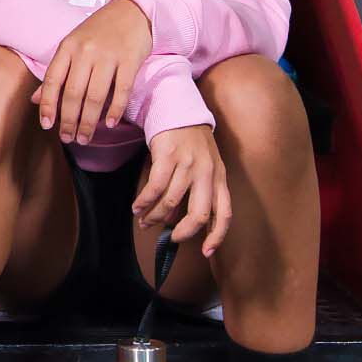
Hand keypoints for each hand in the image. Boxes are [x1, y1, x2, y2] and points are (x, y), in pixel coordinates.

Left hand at [34, 0, 152, 144]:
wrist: (131, 11)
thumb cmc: (98, 32)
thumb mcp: (72, 46)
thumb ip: (57, 73)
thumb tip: (35, 101)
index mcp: (68, 46)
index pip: (53, 80)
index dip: (48, 105)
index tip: (47, 126)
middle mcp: (85, 51)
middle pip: (73, 93)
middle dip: (69, 120)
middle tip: (69, 138)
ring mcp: (108, 55)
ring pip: (95, 96)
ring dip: (89, 122)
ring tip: (85, 138)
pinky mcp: (130, 60)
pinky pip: (121, 90)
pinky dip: (115, 110)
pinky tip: (110, 124)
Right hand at [134, 124, 230, 254]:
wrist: (178, 108)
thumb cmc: (192, 142)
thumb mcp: (205, 166)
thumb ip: (199, 192)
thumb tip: (178, 221)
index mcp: (219, 177)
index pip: (224, 214)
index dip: (216, 236)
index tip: (206, 252)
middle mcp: (207, 173)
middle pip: (199, 214)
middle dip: (183, 232)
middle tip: (169, 237)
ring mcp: (187, 164)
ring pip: (172, 202)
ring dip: (156, 216)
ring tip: (145, 221)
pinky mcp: (168, 155)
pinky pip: (155, 186)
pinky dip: (144, 201)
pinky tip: (137, 207)